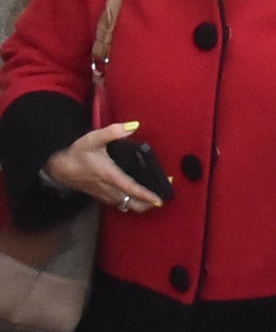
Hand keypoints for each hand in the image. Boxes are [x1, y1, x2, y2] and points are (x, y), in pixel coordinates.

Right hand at [44, 120, 164, 211]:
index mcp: (109, 175)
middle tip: (163, 196)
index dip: (146, 196)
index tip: (160, 200)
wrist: (57, 167)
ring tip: (155, 196)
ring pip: (125, 205)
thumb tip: (134, 126)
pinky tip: (138, 196)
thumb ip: (113, 131)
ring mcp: (103, 194)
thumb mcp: (93, 138)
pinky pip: (118, 203)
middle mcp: (108, 188)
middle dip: (148, 204)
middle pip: (131, 204)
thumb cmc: (76, 152)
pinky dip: (130, 202)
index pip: (131, 189)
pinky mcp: (100, 195)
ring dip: (140, 204)